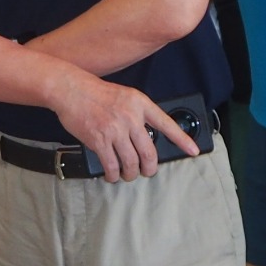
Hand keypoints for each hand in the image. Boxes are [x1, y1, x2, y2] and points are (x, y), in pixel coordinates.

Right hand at [51, 74, 196, 182]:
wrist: (72, 90)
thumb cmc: (96, 94)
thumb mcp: (125, 97)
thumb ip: (137, 115)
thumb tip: (145, 139)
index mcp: (140, 104)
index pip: (167, 124)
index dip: (182, 140)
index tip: (194, 151)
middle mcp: (131, 117)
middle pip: (149, 152)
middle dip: (149, 168)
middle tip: (147, 172)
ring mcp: (115, 129)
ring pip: (131, 162)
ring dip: (130, 174)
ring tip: (127, 175)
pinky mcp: (100, 140)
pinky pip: (111, 165)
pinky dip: (112, 174)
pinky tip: (111, 175)